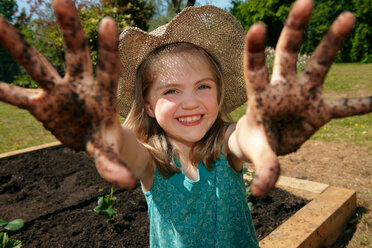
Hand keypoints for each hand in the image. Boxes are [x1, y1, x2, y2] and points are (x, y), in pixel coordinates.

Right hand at [0, 0, 135, 187]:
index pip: (108, 68)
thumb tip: (125, 184)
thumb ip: (114, 165)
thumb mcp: (108, 152)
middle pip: (75, 54)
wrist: (89, 139)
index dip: (107, 48)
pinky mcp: (39, 105)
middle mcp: (79, 85)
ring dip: (17, 45)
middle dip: (69, 29)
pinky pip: (14, 95)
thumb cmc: (103, 139)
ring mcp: (57, 92)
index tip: (107, 22)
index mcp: (102, 94)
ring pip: (37, 65)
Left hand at [236, 0, 370, 195]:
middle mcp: (282, 89)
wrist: (262, 144)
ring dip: (331, 42)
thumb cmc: (254, 140)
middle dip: (295, 28)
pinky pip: (345, 106)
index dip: (255, 49)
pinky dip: (362, 103)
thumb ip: (263, 168)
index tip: (258, 27)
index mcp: (260, 96)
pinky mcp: (319, 111)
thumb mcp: (257, 152)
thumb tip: (260, 192)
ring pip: (318, 65)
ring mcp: (303, 96)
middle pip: (287, 53)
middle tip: (305, 1)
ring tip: (347, 16)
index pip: (254, 68)